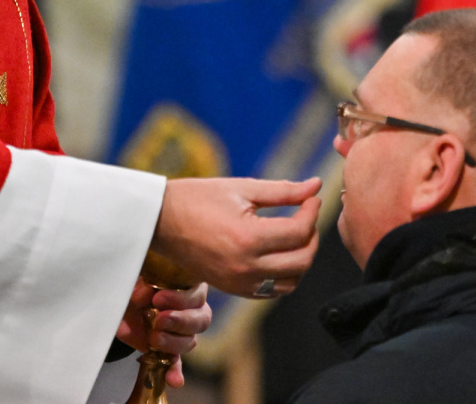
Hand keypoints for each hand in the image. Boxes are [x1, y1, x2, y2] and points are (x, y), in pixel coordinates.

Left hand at [115, 280, 210, 388]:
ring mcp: (183, 333)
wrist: (123, 305)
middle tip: (159, 320)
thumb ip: (141, 286)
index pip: (197, 294)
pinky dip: (174, 372)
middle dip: (179, 321)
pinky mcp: (170, 351)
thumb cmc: (136, 286)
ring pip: (190, 341)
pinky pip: (176, 363)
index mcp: (189, 287)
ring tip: (153, 339)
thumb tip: (145, 295)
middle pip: (201, 319)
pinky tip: (174, 380)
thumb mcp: (137, 281)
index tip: (157, 298)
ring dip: (173, 342)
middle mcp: (193, 310)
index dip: (180, 298)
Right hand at [151, 177, 320, 297]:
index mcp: (248, 239)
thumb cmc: (197, 198)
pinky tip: (279, 251)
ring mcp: (239, 283)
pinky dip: (284, 274)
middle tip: (306, 215)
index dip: (312, 211)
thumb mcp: (241, 188)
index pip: (299, 232)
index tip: (312, 197)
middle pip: (302, 260)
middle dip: (312, 236)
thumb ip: (282, 190)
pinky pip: (272, 289)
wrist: (159, 221)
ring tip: (295, 233)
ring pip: (291, 281)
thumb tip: (316, 185)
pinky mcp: (233, 290)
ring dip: (301, 258)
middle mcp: (246, 267)